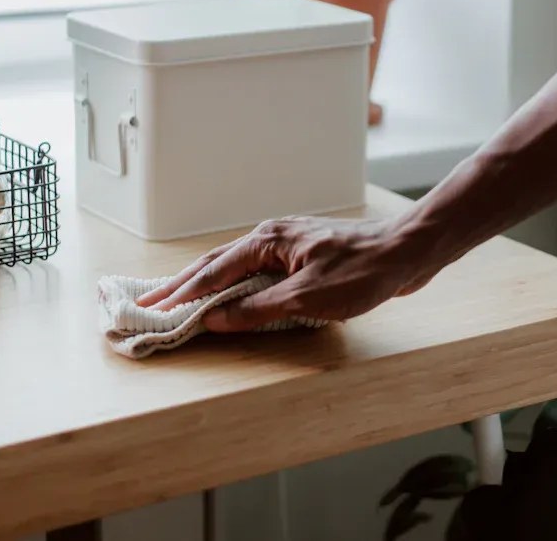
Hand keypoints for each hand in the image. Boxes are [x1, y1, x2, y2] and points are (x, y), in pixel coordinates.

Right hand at [135, 216, 436, 331]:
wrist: (407, 250)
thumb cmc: (363, 271)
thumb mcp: (307, 298)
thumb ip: (257, 310)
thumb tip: (215, 320)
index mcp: (266, 241)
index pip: (212, 272)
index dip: (180, 294)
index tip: (151, 309)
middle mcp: (271, 236)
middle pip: (215, 264)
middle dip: (181, 285)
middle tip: (149, 303)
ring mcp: (287, 243)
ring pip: (235, 266)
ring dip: (206, 284)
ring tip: (178, 300)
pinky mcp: (302, 254)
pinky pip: (257, 270)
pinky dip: (234, 283)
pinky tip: (231, 294)